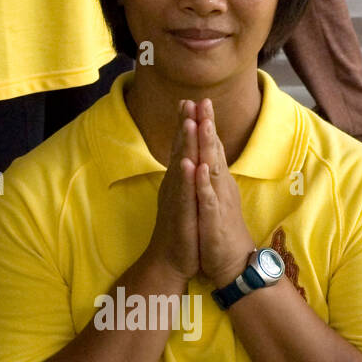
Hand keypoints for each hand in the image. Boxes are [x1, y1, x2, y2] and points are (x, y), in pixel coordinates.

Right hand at [143, 101, 199, 287]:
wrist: (170, 261)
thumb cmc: (180, 230)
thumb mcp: (185, 199)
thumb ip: (185, 178)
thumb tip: (187, 160)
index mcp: (179, 181)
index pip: (182, 148)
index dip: (186, 125)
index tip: (191, 101)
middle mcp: (175, 186)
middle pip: (179, 150)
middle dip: (185, 125)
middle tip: (188, 100)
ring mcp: (177, 200)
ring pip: (180, 167)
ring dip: (183, 145)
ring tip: (188, 122)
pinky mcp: (181, 215)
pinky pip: (184, 194)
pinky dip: (185, 178)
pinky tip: (188, 164)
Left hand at [191, 100, 254, 287]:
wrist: (232, 263)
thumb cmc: (220, 231)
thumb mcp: (213, 199)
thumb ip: (210, 178)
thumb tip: (206, 159)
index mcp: (217, 181)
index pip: (211, 148)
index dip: (204, 125)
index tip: (195, 101)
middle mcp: (220, 186)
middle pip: (214, 151)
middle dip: (207, 125)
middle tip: (203, 100)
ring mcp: (218, 201)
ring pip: (213, 168)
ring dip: (208, 146)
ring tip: (203, 123)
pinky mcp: (214, 219)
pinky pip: (208, 198)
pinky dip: (203, 183)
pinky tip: (199, 168)